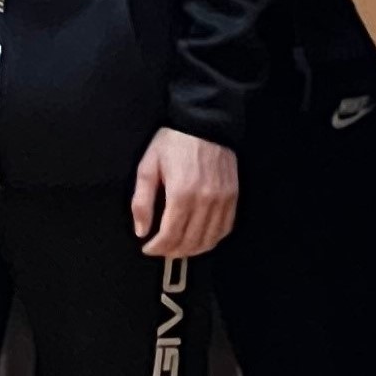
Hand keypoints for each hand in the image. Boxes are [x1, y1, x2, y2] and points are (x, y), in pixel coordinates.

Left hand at [131, 128, 239, 256]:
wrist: (204, 124)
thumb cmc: (172, 144)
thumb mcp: (148, 167)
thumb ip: (142, 201)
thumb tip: (141, 231)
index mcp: (181, 194)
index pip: (171, 234)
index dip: (158, 247)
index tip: (148, 249)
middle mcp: (205, 201)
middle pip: (191, 241)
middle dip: (173, 251)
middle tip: (161, 250)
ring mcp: (223, 201)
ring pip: (209, 239)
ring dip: (193, 250)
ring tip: (178, 249)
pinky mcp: (233, 197)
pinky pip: (225, 228)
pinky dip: (212, 239)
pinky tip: (200, 240)